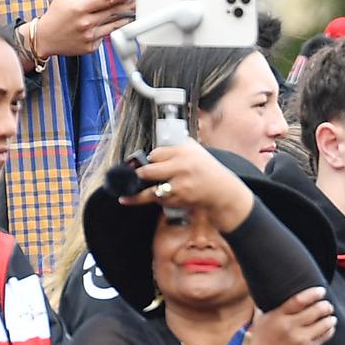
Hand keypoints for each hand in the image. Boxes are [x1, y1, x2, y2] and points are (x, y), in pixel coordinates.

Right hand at [34, 0, 136, 56]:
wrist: (44, 38)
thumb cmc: (55, 15)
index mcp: (80, 9)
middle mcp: (86, 23)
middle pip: (114, 11)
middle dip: (129, 3)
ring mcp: (90, 36)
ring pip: (114, 25)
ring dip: (126, 16)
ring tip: (133, 9)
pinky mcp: (92, 47)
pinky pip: (106, 35)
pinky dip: (111, 28)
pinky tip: (116, 22)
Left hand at [120, 140, 254, 230]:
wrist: (221, 191)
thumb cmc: (207, 169)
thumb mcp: (196, 150)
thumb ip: (177, 145)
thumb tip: (157, 145)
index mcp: (184, 151)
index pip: (155, 154)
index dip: (148, 159)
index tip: (143, 161)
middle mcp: (181, 167)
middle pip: (148, 171)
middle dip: (137, 175)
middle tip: (128, 175)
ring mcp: (180, 185)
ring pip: (151, 190)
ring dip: (135, 193)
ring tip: (123, 193)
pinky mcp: (179, 200)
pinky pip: (159, 200)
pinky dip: (149, 199)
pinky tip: (131, 199)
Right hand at [244, 287, 336, 344]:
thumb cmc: (261, 344)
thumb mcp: (262, 321)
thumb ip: (272, 307)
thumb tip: (277, 292)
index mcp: (278, 317)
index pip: (300, 300)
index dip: (313, 293)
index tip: (321, 291)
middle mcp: (290, 328)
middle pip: (316, 311)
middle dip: (325, 306)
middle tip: (327, 304)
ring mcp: (301, 341)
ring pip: (324, 324)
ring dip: (330, 318)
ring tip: (330, 316)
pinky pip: (324, 338)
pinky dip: (329, 331)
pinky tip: (329, 328)